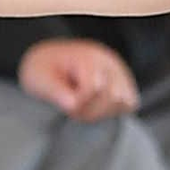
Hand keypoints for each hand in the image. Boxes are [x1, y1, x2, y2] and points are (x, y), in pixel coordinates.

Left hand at [17, 38, 139, 120]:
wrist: (51, 62)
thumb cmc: (43, 72)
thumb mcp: (38, 79)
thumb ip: (55, 91)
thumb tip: (73, 105)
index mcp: (87, 56)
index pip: (94, 88)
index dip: (78, 104)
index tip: (63, 104)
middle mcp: (110, 61)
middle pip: (113, 97)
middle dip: (90, 110)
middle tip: (71, 108)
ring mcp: (121, 71)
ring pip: (124, 102)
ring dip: (101, 113)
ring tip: (83, 106)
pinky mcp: (127, 83)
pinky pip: (130, 103)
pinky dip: (113, 111)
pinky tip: (95, 106)